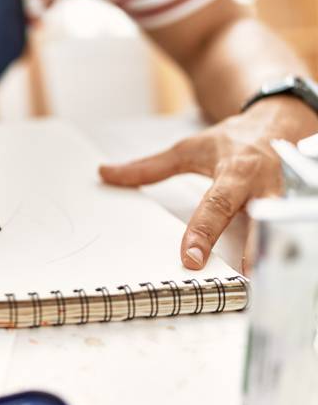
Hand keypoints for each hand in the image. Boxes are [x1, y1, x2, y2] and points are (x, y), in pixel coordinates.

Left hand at [99, 96, 317, 269]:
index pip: (216, 206)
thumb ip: (149, 168)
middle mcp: (267, 186)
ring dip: (279, 253)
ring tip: (265, 286)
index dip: (202, 232)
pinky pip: (299, 229)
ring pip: (288, 226)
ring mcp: (291, 196)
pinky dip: (290, 247)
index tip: (189, 258)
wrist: (280, 118)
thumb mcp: (189, 149)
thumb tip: (106, 173)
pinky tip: (282, 272)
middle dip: (256, 250)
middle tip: (245, 280)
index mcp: (235, 172)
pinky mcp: (303, 202)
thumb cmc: (232, 141)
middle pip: (263, 220)